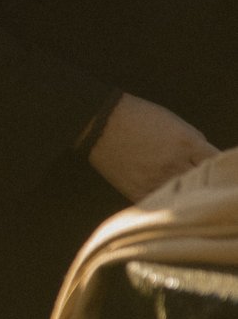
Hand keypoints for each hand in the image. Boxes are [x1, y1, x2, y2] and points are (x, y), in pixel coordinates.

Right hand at [89, 93, 216, 201]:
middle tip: (192, 174)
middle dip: (202, 177)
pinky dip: (165, 199)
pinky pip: (161, 202)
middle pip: (203, 180)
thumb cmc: (138, 117)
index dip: (216, 165)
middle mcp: (175, 163)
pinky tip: (164, 194)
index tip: (211, 166)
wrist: (100, 123)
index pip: (217, 162)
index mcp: (188, 143)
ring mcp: (157, 179)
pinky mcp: (139, 190)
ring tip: (178, 184)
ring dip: (185, 191)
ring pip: (184, 194)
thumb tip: (206, 160)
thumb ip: (194, 143)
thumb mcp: (174, 123)